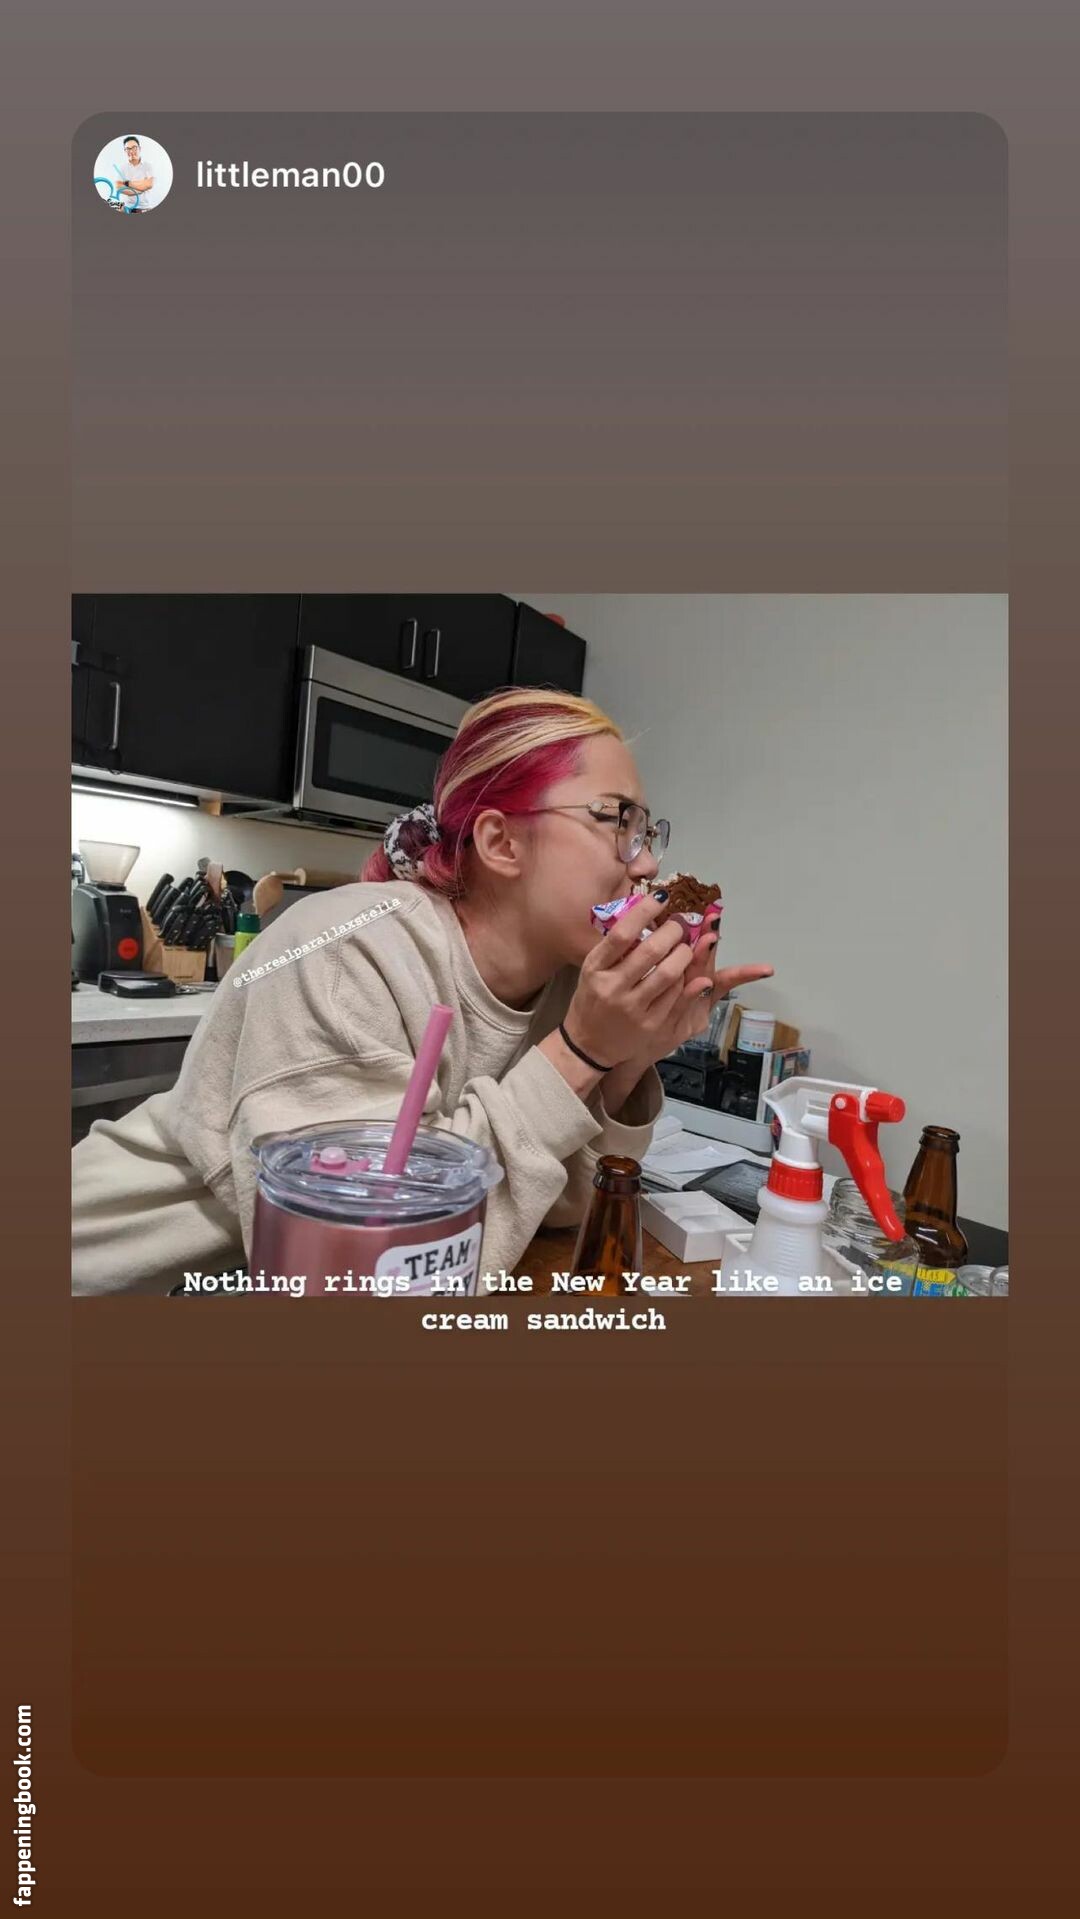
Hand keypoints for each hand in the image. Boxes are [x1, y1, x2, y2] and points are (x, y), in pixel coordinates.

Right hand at [563, 895, 767, 1070]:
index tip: (660, 899)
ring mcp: (632, 1008)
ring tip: (685, 946)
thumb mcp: (592, 971)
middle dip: (673, 932)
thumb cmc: (592, 1000)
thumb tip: (643, 915)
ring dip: (684, 955)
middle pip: (650, 951)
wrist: (588, 1045)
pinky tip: (687, 972)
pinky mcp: (650, 1024)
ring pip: (669, 973)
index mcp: (595, 968)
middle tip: (680, 924)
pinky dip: (686, 980)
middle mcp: (612, 987)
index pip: (622, 934)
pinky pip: (676, 996)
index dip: (644, 912)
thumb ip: (613, 949)